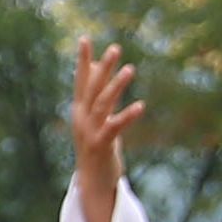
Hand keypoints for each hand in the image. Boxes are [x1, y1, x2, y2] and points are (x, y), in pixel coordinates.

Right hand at [69, 37, 142, 221]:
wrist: (93, 183)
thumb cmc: (97, 146)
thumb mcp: (96, 117)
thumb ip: (97, 92)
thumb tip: (95, 66)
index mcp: (80, 110)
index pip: (81, 80)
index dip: (83, 60)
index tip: (85, 38)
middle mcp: (81, 118)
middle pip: (92, 88)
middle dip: (102, 67)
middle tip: (115, 48)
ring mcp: (89, 132)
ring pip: (102, 104)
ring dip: (116, 85)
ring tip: (130, 68)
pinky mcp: (101, 145)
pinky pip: (115, 127)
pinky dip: (127, 115)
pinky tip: (141, 106)